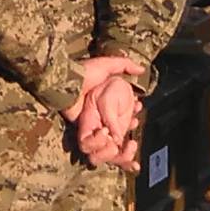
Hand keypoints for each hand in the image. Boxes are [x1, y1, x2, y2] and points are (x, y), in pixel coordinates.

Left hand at [69, 53, 146, 170]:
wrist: (67, 80)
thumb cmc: (85, 72)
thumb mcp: (107, 64)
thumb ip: (125, 65)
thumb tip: (142, 70)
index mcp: (107, 103)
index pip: (123, 117)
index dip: (132, 121)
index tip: (137, 119)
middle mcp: (100, 116)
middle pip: (117, 134)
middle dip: (127, 140)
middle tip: (132, 138)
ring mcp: (92, 125)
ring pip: (107, 144)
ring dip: (118, 146)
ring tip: (124, 142)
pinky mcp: (83, 132)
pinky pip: (94, 146)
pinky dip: (103, 146)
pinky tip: (109, 136)